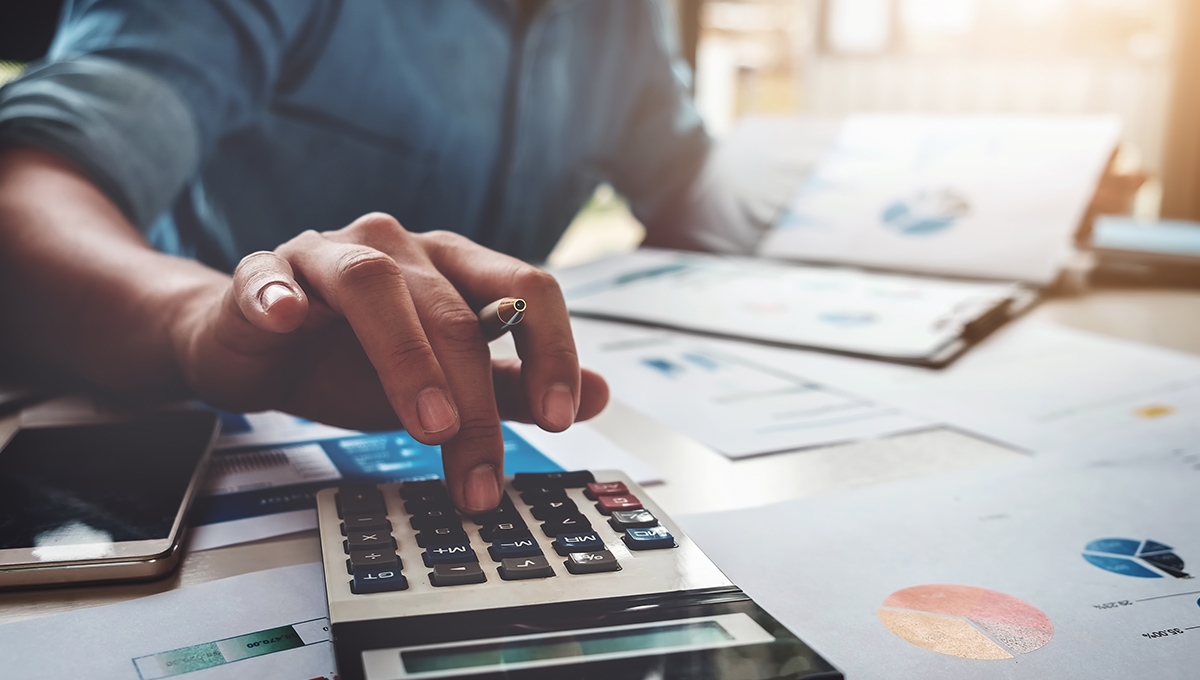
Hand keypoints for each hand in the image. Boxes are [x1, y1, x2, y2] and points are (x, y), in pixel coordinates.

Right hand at [172, 213, 608, 512]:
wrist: (259, 350)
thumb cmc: (354, 360)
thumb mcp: (444, 383)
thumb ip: (514, 387)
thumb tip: (601, 396)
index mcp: (453, 266)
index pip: (525, 289)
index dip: (552, 349)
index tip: (563, 417)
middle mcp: (399, 249)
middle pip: (453, 311)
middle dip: (475, 401)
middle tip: (481, 472)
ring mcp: (328, 255)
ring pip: (375, 285)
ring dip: (406, 355)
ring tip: (428, 424)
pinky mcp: (263, 273)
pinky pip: (270, 276)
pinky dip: (280, 293)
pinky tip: (288, 317)